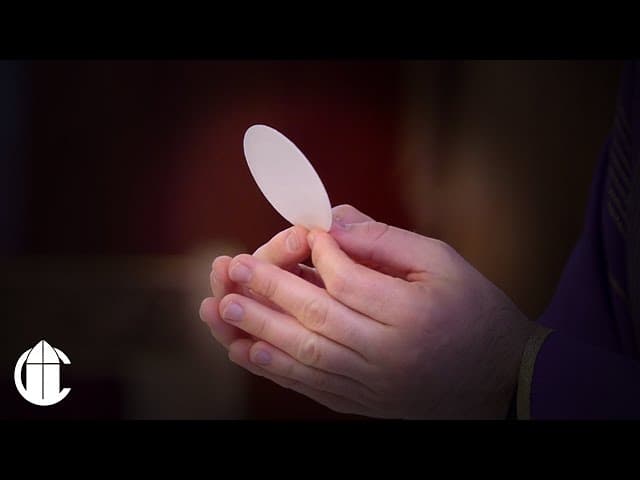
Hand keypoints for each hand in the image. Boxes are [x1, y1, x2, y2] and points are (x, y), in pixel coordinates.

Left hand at [201, 206, 535, 418]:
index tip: (302, 234)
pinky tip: (247, 351)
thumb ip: (386, 241)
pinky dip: (276, 369)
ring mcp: (372, 384)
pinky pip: (311, 386)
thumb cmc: (475, 313)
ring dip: (259, 330)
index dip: (319, 254)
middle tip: (232, 270)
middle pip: (317, 319)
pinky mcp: (362, 403)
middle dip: (269, 291)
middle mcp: (387, 353)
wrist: (502, 382)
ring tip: (222, 310)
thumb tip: (332, 221)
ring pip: (305, 357)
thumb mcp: (445, 263)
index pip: (350, 279)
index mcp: (412, 313)